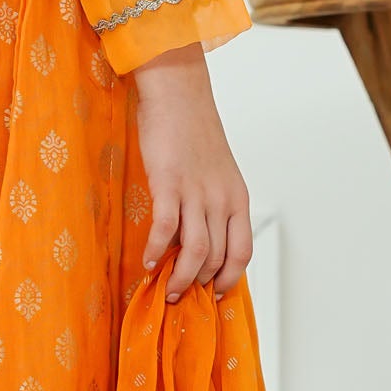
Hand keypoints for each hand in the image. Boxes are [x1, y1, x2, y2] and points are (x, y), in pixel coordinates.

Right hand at [130, 41, 252, 299]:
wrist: (179, 95)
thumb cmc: (193, 131)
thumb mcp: (216, 172)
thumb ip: (213, 204)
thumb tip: (200, 238)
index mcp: (237, 198)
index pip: (243, 252)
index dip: (230, 278)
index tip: (216, 293)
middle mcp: (221, 199)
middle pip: (217, 257)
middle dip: (200, 284)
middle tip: (181, 295)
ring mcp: (196, 193)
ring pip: (195, 251)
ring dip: (180, 277)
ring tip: (167, 290)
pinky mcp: (169, 184)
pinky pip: (166, 229)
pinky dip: (156, 251)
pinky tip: (147, 261)